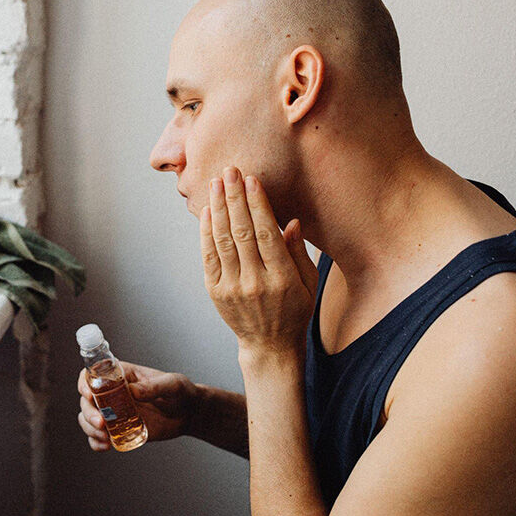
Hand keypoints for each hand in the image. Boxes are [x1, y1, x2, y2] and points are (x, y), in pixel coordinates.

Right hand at [77, 361, 199, 451]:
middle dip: (89, 412)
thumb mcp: (173, 385)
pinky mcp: (119, 429)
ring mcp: (114, 412)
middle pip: (87, 400)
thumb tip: (133, 391)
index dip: (85, 382)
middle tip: (101, 423)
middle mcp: (113, 393)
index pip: (94, 374)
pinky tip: (105, 446)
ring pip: (88, 419)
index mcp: (122, 375)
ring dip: (89, 428)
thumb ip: (154, 386)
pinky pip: (99, 437)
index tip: (89, 394)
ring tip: (104, 437)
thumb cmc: (181, 392)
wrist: (189, 414)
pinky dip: (96, 442)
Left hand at [200, 167, 319, 357]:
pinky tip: (207, 211)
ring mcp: (232, 287)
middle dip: (234, 198)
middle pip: (242, 232)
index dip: (258, 205)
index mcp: (283, 279)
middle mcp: (255, 282)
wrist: (269, 345)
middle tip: (229, 170)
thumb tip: (291, 221)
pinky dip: (206, 232)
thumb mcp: (309, 284)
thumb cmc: (295, 310)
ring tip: (215, 183)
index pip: (267, 234)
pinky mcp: (215, 291)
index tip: (252, 180)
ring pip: (222, 241)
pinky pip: (209, 256)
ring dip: (218, 208)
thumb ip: (299, 252)